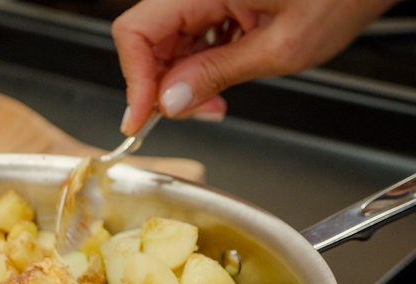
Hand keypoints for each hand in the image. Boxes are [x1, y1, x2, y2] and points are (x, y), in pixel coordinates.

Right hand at [112, 0, 397, 133]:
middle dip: (161, 84)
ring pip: (167, 40)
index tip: (140, 120)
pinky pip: (190, 33)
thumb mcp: (281, 48)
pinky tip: (220, 80)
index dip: (135, 81)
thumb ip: (218, 73)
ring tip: (213, 100)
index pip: (137, 32)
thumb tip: (171, 100)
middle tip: (194, 112)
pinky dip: (198, 63)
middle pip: (148, 38)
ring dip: (181, 78)